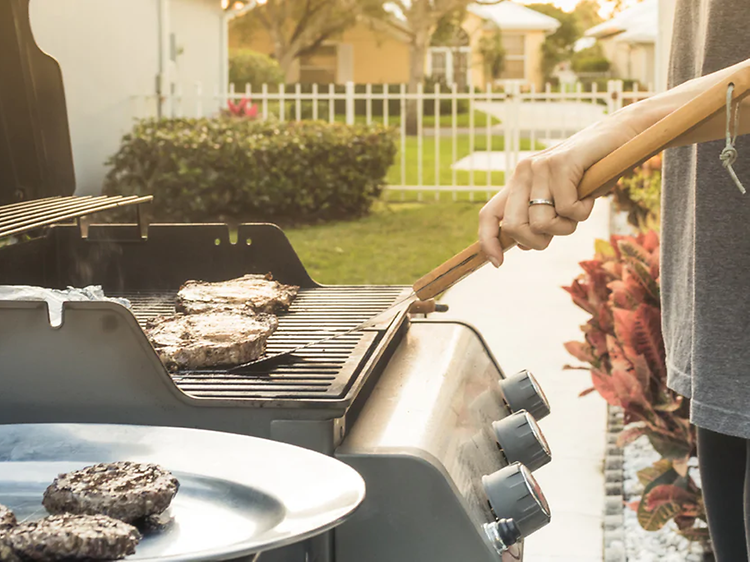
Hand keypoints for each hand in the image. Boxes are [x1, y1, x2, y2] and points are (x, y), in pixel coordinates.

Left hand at [478, 122, 636, 266]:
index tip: (498, 263)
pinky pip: (568, 210)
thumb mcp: (558, 199)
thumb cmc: (590, 174)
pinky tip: (590, 195)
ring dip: (567, 226)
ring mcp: (540, 166)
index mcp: (517, 182)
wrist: (620, 136)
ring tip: (579, 206)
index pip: (489, 215)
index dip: (489, 242)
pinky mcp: (560, 163)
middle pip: (514, 227)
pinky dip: (584, 211)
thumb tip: (522, 247)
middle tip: (561, 228)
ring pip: (543, 223)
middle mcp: (522, 172)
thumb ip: (538, 218)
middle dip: (537, 241)